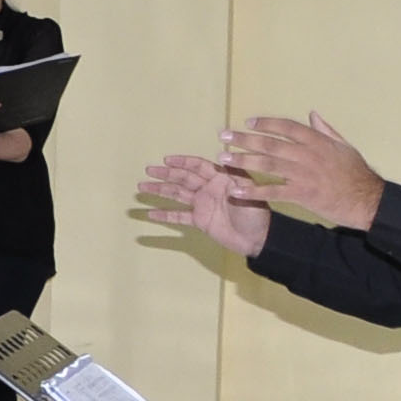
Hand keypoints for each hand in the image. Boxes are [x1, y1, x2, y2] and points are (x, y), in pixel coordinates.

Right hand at [141, 152, 273, 257]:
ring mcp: (202, 204)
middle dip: (166, 174)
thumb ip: (234, 182)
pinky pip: (179, 216)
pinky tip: (150, 213)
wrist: (258, 240)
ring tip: (142, 187)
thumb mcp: (250, 194)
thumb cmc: (257, 215)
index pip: (199, 166)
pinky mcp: (199, 220)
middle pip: (184, 178)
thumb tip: (220, 166)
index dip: (183, 162)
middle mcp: (209, 188)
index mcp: (221, 178)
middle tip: (148, 171)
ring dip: (160, 190)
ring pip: (177, 194)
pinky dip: (165, 214)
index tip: (166, 160)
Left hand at [220, 114, 384, 229]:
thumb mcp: (344, 146)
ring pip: (268, 165)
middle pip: (271, 144)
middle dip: (244, 139)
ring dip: (242, 161)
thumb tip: (311, 114)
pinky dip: (253, 191)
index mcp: (318, 141)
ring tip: (223, 159)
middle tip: (223, 136)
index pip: (287, 127)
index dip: (266, 123)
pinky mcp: (302, 194)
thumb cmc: (356, 173)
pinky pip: (273, 191)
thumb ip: (326, 130)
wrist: (367, 200)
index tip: (247, 122)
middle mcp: (308, 155)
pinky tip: (236, 191)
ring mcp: (304, 175)